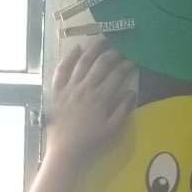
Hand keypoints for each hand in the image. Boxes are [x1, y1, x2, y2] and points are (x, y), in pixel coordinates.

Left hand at [45, 40, 137, 166]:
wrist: (65, 151)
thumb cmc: (91, 142)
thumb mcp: (112, 129)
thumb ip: (123, 109)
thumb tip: (132, 91)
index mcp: (101, 97)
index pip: (117, 74)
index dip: (127, 65)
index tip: (134, 60)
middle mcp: (85, 87)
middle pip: (101, 64)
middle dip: (113, 53)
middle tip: (120, 47)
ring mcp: (69, 87)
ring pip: (82, 62)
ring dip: (94, 49)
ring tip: (102, 40)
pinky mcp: (57, 91)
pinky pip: (62, 70)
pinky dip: (68, 58)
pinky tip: (76, 49)